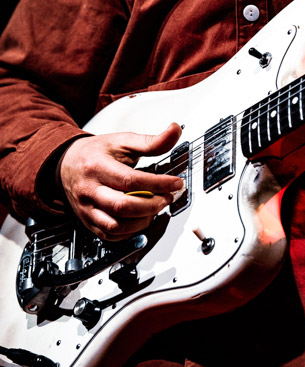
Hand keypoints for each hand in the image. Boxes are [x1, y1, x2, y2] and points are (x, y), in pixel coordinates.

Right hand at [58, 123, 183, 239]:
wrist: (67, 164)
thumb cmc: (96, 152)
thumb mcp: (123, 141)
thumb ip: (151, 141)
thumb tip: (175, 130)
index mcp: (97, 166)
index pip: (130, 180)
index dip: (157, 184)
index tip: (176, 183)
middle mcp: (89, 189)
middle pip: (122, 206)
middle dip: (152, 205)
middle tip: (167, 197)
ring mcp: (86, 208)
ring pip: (115, 225)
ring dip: (142, 221)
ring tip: (155, 208)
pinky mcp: (87, 221)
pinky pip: (109, 235)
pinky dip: (130, 232)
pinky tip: (141, 219)